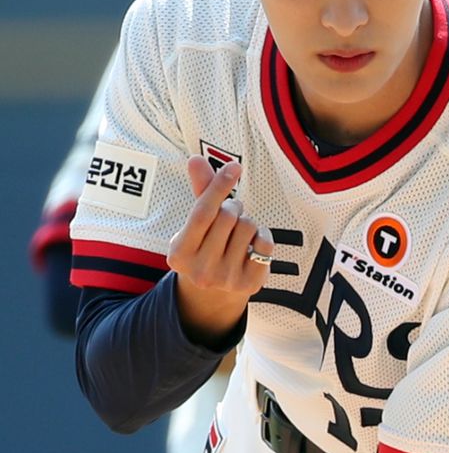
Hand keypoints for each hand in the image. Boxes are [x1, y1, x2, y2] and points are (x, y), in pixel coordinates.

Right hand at [167, 155, 273, 339]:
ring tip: (239, 232)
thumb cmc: (206, 247)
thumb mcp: (197, 224)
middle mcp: (200, 270)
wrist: (215, 293)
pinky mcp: (249, 284)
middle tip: (231, 214)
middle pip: (227, 216)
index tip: (234, 166)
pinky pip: (265, 243)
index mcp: (179, 253)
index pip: (202, 213)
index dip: (218, 186)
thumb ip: (200, 192)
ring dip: (248, 221)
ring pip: (248, 226)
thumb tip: (195, 159)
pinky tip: (253, 244)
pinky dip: (263, 235)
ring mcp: (225, 279)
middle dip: (233, 206)